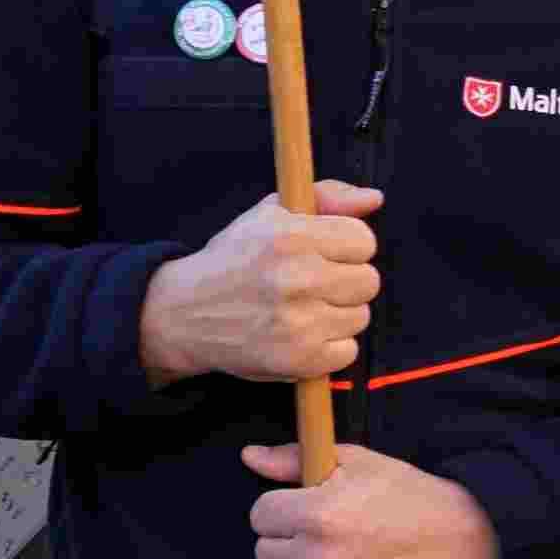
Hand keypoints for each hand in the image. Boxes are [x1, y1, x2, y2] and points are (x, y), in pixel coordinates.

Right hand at [144, 181, 382, 386]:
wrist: (185, 313)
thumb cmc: (235, 259)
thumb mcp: (271, 215)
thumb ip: (327, 198)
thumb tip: (375, 198)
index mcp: (291, 237)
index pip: (364, 241)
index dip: (347, 247)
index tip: (325, 253)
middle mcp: (296, 278)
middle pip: (368, 281)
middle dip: (345, 281)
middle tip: (312, 284)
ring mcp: (299, 323)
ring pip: (360, 316)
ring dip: (337, 314)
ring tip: (302, 309)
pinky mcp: (299, 360)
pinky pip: (348, 351)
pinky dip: (329, 347)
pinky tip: (300, 334)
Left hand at [239, 448, 502, 558]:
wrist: (463, 538)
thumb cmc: (409, 496)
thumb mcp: (357, 462)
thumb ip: (295, 459)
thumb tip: (250, 457)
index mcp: (317, 515)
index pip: (258, 515)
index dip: (280, 505)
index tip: (302, 504)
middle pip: (263, 552)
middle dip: (286, 537)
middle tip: (320, 528)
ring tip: (327, 555)